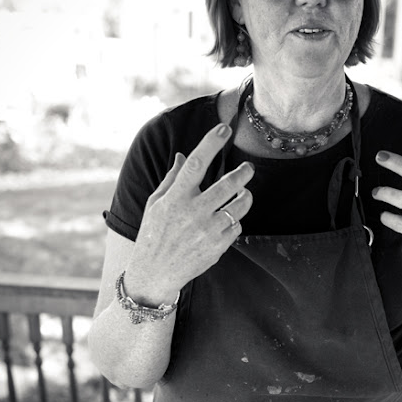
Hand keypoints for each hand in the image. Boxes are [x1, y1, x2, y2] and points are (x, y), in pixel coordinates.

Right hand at [125, 123, 253, 302]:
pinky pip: (237, 227)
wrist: (155, 273)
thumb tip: (184, 155)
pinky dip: (235, 222)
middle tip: (248, 168)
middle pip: (228, 185)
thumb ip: (172, 179)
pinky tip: (228, 221)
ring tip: (244, 193)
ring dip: (245, 196)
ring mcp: (207, 231)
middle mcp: (192, 213)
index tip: (224, 128)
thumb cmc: (153, 235)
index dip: (211, 143)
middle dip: (243, 173)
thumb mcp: (156, 204)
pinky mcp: (217, 247)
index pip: (196, 164)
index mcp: (175, 199)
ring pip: (239, 206)